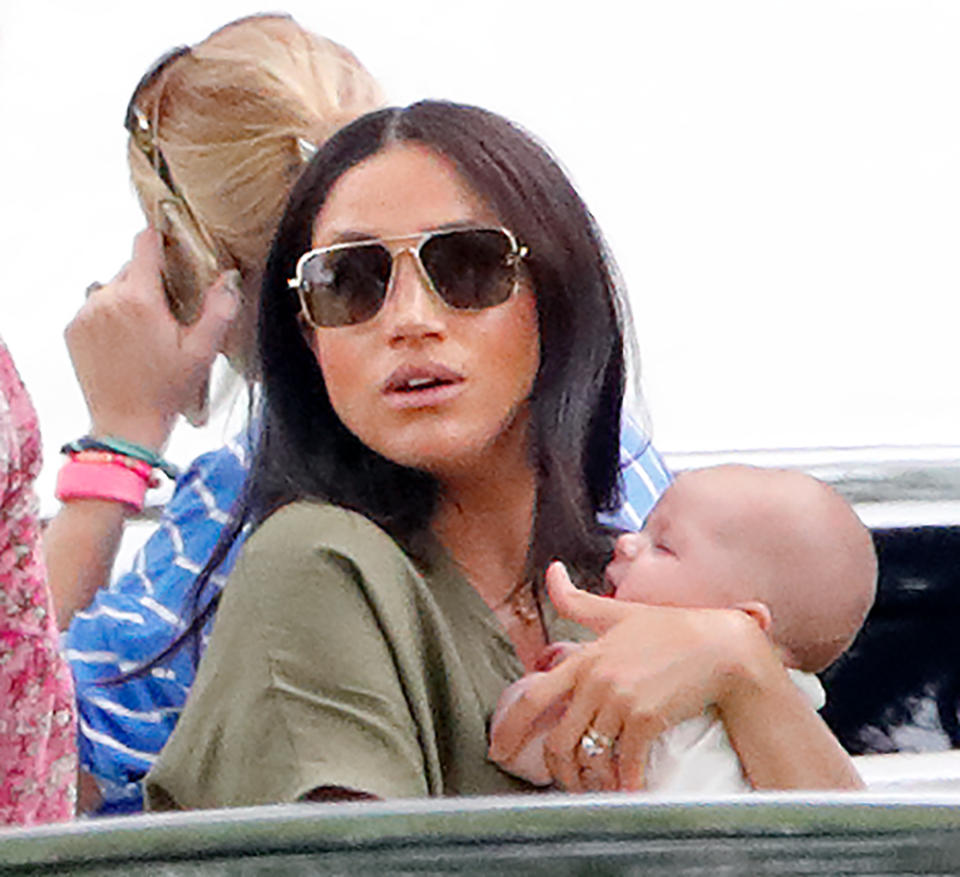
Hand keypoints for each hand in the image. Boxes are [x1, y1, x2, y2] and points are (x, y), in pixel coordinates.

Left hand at [64, 229, 239, 448]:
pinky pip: (94, 308)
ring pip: (111, 288)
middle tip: (169, 313)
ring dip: (129, 299)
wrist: (126, 425)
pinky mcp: (74, 331)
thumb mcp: (202, 351)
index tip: (171, 247)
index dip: (160, 239)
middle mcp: (106, 299)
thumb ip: (219, 309)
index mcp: (140, 299)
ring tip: (147, 332)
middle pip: (131, 269)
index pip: (145, 243)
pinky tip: (127, 343)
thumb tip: (229, 278)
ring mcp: (86, 315)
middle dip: (151, 282)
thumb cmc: (166, 391)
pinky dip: (110, 317)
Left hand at [489, 561, 773, 792]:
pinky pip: (624, 764)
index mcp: (584, 658)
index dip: (509, 728)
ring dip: (588, 782)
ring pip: (588, 757)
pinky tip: (628, 792)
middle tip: (565, 783)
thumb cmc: (670, 629)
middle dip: (557, 770)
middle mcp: (596, 680)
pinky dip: (623, 785)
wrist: (720, 646)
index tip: (498, 750)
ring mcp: (620, 700)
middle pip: (558, 740)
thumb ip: (578, 601)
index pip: (532, 697)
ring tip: (596, 789)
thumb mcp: (618, 612)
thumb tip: (552, 570)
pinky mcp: (647, 719)